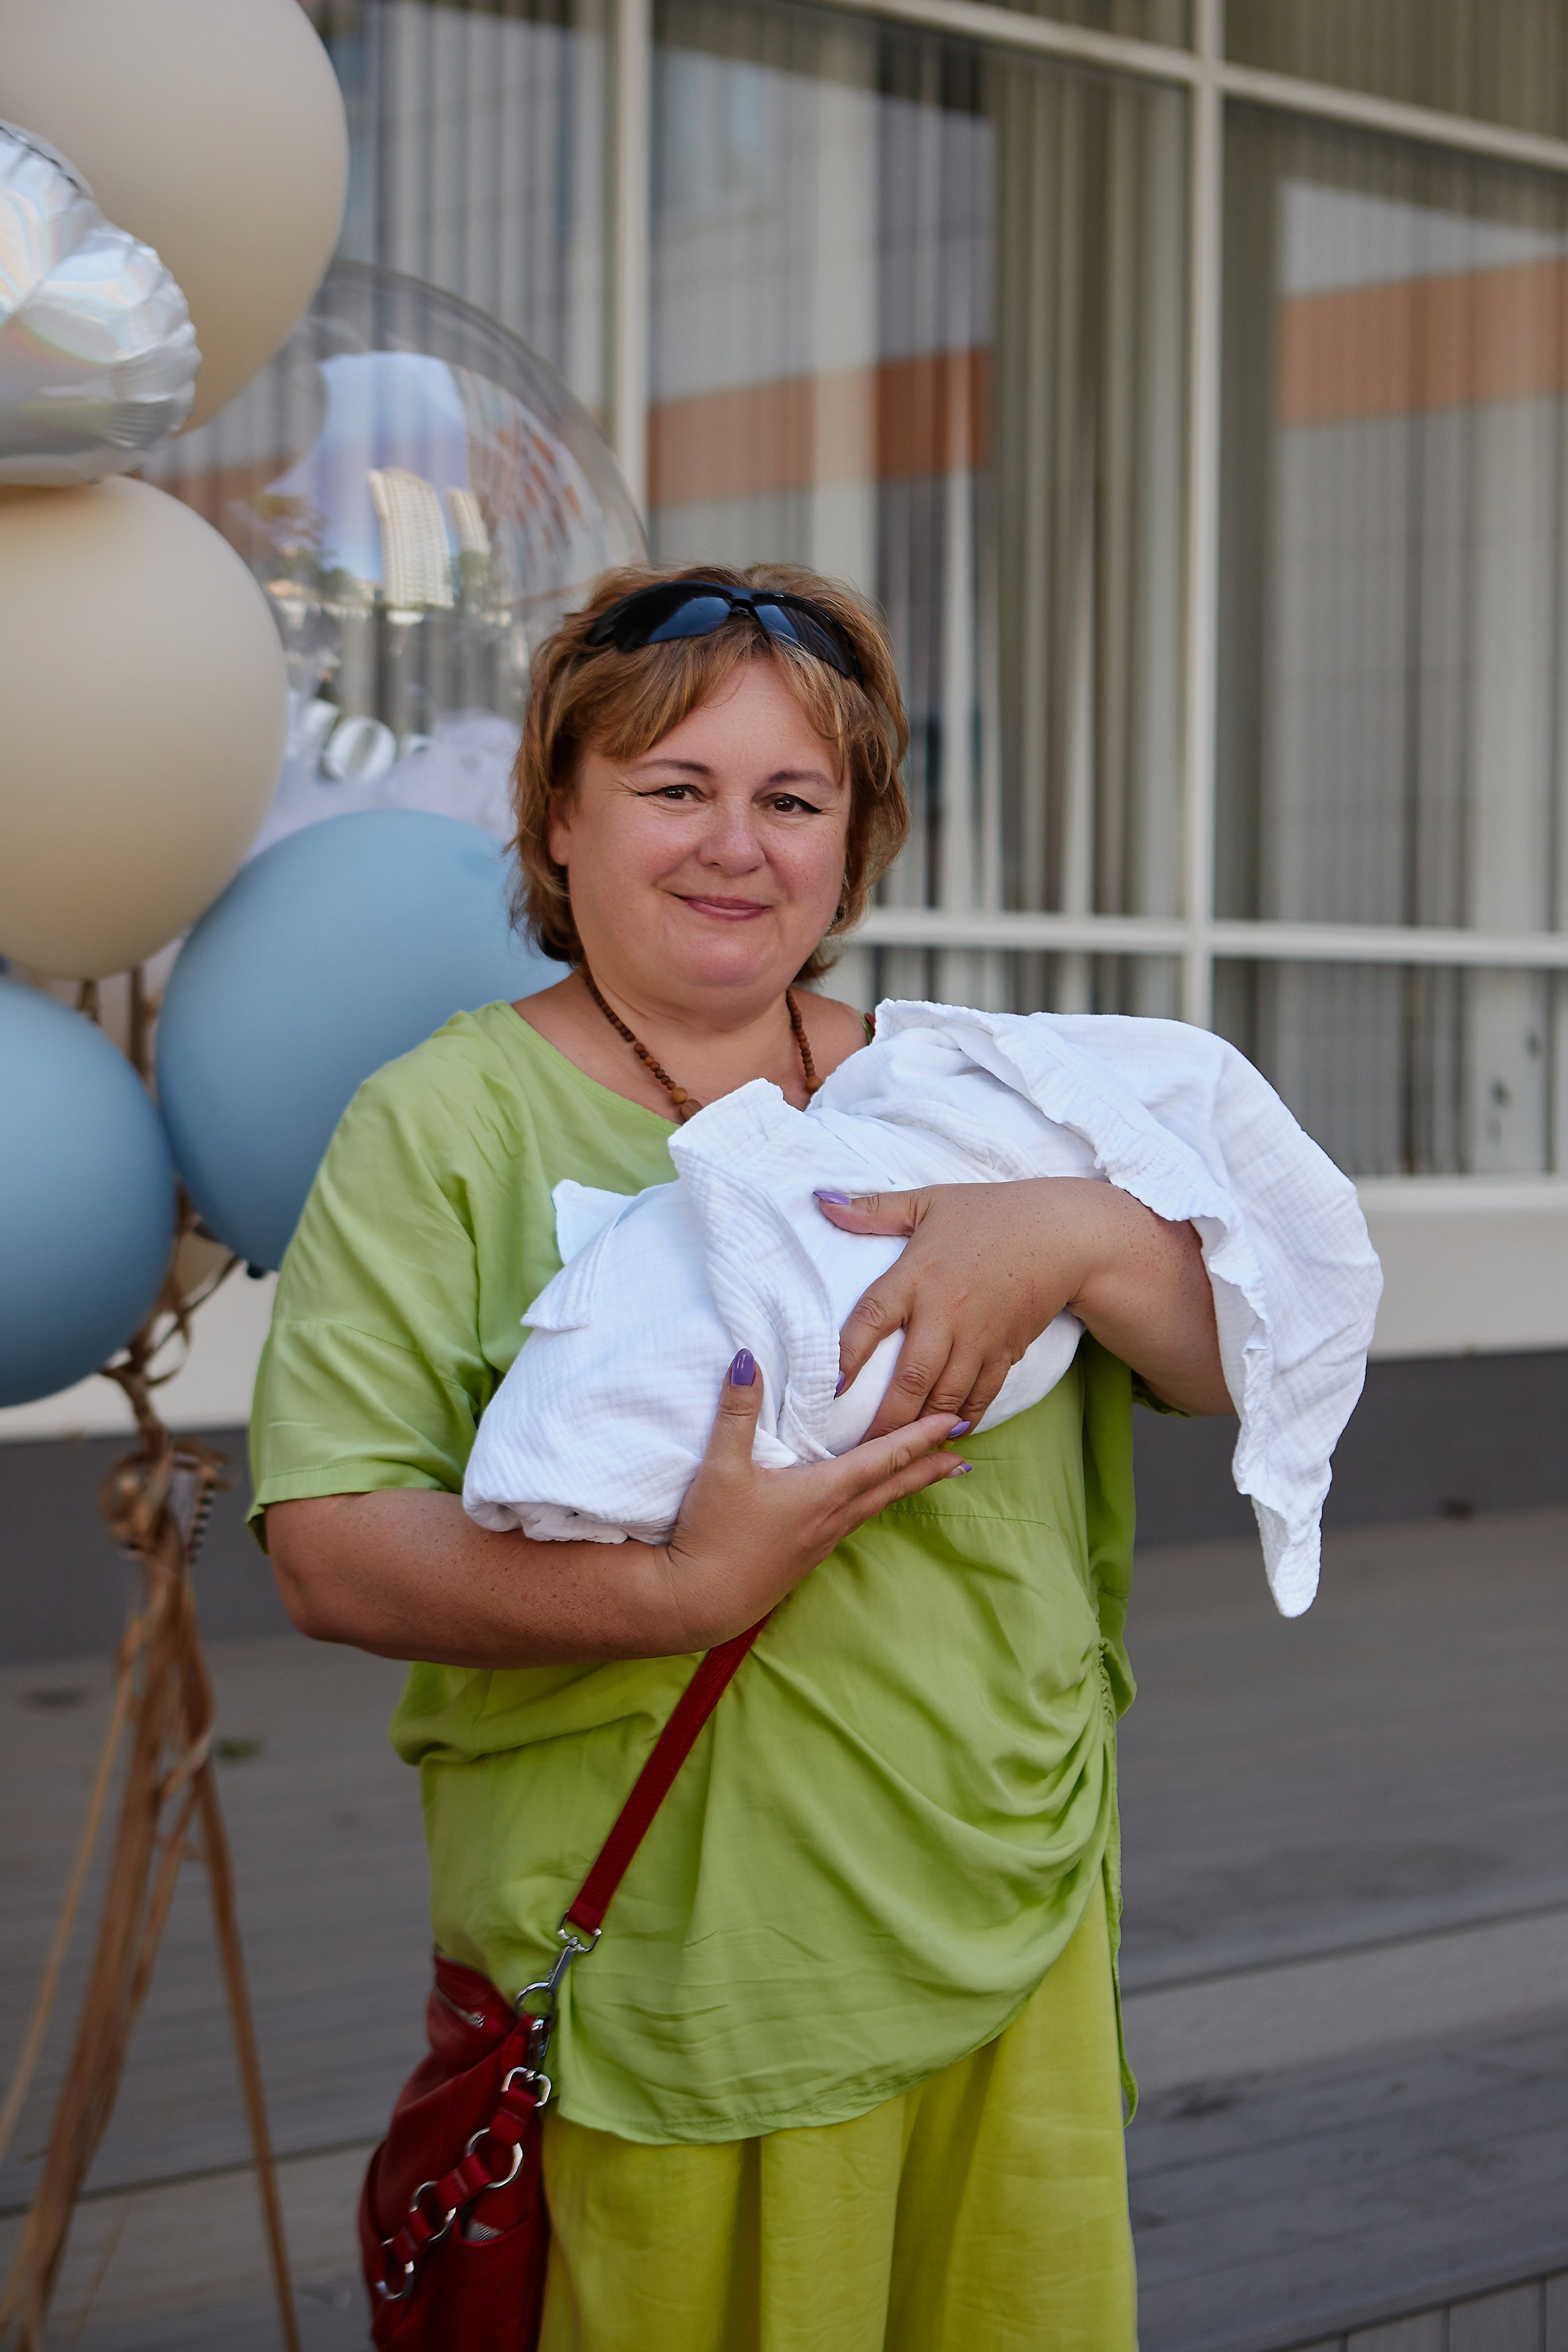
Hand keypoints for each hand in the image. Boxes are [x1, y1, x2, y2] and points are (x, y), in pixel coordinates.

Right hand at [658, 1349, 969, 1644]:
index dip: (921, 1437)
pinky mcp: (806, 1556)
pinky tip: (864, 1504)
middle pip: (892, 1486)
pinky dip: (874, 1503)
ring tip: (930, 1476)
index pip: (884, 1458)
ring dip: (905, 1487)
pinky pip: (853, 1521)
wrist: (699, 1602)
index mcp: (823, 1492)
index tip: (955, 1422)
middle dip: (930, 1467)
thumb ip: (737, 1412)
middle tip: (965, 1456)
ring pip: (875, 1506)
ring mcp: (821, 1541)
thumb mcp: (721, 1467)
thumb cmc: (713, 1535)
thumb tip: (747, 1360)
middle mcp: (832, 1518)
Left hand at [817, 1179, 1231, 1434]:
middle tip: (857, 1450)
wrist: (1063, 1234)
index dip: (848, 1357)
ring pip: (944, 1397)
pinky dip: (963, 1420)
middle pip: (909, 1380)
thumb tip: (821, 1202)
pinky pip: (980, 1396)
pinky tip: (945, 1435)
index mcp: (917, 1276)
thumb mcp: (929, 1202)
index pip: (871, 1321)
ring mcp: (977, 1338)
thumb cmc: (990, 1213)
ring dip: (919, 1429)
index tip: (831, 1388)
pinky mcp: (1005, 1352)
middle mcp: (944, 1314)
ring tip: (893, 1453)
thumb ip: (874, 1209)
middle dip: (883, 1421)